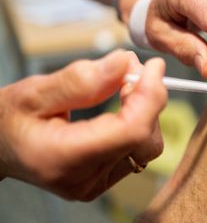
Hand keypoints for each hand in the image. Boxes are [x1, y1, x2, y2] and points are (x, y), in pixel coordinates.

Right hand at [0, 50, 166, 200]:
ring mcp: (97, 184)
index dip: (150, 96)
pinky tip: (124, 104)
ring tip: (126, 85)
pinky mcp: (104, 179)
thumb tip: (126, 62)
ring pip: (147, 146)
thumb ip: (81, 79)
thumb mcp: (33, 92)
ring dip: (145, 111)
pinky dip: (138, 122)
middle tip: (133, 71)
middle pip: (145, 141)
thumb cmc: (7, 120)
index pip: (131, 131)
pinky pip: (137, 150)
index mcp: (64, 158)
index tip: (153, 66)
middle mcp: (86, 179)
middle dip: (149, 100)